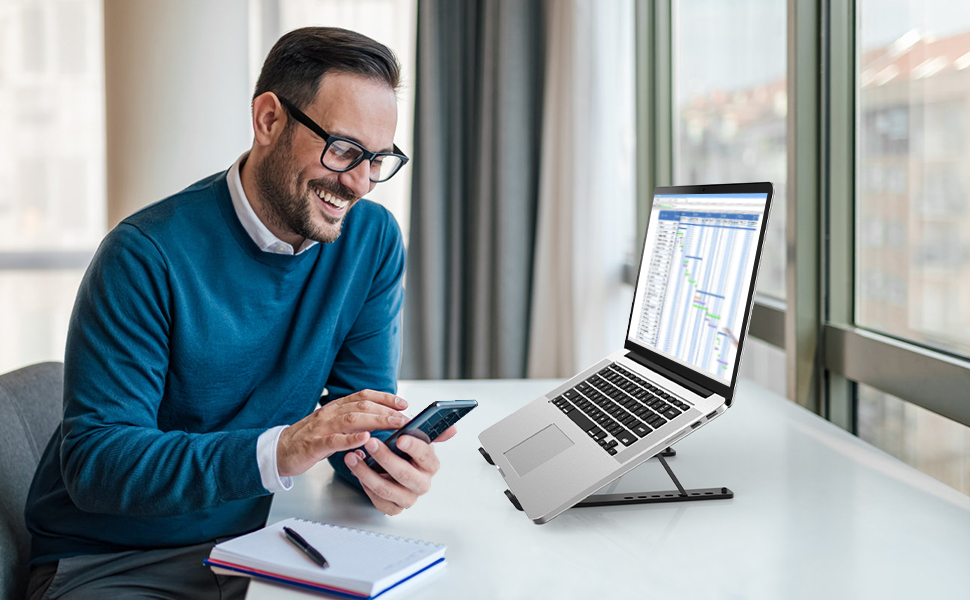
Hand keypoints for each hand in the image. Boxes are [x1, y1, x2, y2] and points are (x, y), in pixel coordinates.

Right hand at [277, 390, 407, 477]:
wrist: (278, 451)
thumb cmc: (308, 440)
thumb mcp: (332, 427)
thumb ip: (352, 424)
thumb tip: (378, 426)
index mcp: (335, 408)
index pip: (363, 396)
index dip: (384, 397)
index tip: (403, 403)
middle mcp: (329, 413)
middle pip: (362, 406)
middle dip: (387, 410)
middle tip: (406, 417)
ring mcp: (321, 428)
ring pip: (352, 420)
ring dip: (376, 421)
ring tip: (394, 425)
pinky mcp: (313, 445)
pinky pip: (334, 441)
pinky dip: (351, 440)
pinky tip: (366, 440)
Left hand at [344, 425, 457, 514]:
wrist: (393, 469)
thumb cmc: (405, 454)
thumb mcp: (417, 439)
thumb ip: (433, 432)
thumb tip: (452, 429)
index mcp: (430, 466)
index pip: (426, 456)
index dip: (413, 447)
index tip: (400, 439)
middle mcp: (421, 484)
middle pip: (404, 474)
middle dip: (385, 457)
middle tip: (370, 443)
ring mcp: (407, 498)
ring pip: (386, 488)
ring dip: (366, 471)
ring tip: (354, 457)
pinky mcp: (392, 508)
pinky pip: (376, 499)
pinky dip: (363, 483)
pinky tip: (356, 469)